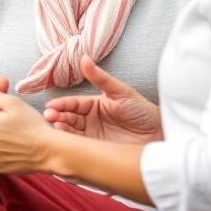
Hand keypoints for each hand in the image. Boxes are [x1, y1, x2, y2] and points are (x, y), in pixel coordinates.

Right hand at [43, 56, 160, 144]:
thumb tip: (84, 58)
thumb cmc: (143, 111)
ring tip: (57, 129)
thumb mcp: (121, 92)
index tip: (51, 107)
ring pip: (71, 135)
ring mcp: (93, 138)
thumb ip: (101, 78)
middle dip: (56, 118)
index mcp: (93, 106)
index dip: (61, 105)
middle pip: (68, 119)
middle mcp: (90, 122)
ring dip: (61, 132)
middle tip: (50, 118)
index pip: (72, 104)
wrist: (160, 136)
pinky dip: (72, 147)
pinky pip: (81, 150)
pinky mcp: (97, 153)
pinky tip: (66, 145)